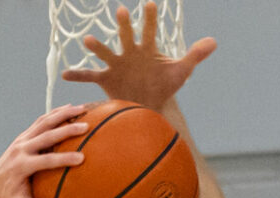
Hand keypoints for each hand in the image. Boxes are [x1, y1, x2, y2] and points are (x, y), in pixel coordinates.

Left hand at [0, 106, 91, 197]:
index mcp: (21, 166)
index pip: (45, 161)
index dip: (63, 159)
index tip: (81, 158)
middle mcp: (21, 149)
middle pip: (46, 136)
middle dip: (66, 130)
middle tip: (86, 126)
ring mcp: (22, 139)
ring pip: (44, 122)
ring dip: (63, 114)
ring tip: (82, 109)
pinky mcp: (24, 135)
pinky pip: (41, 121)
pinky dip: (56, 113)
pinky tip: (70, 108)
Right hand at [62, 3, 215, 107]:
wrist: (151, 106)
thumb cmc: (165, 85)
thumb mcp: (181, 72)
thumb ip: (195, 55)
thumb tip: (214, 41)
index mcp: (147, 48)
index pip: (149, 29)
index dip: (149, 18)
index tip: (149, 4)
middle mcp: (130, 52)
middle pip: (126, 36)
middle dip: (124, 25)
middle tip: (121, 11)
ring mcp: (116, 65)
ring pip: (105, 53)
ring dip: (97, 47)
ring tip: (87, 41)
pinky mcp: (107, 80)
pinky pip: (90, 77)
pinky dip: (78, 75)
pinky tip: (65, 74)